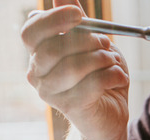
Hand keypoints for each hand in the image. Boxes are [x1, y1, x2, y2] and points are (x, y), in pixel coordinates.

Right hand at [21, 0, 128, 139]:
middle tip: (106, 43)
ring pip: (73, 68)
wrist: (111, 113)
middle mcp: (37, 74)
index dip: (53, 20)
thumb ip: (76, 21)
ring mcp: (50, 93)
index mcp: (38, 53)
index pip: (30, 32)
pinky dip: (113, 76)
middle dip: (86, 41)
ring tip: (113, 62)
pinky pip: (92, 85)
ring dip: (102, 60)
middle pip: (52, 49)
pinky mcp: (70, 108)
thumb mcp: (91, 44)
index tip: (78, 15)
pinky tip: (119, 77)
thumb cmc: (99, 76)